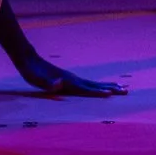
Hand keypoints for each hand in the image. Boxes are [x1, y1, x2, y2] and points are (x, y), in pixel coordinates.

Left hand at [11, 53, 128, 97]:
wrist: (29, 59)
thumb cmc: (32, 73)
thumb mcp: (37, 80)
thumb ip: (48, 84)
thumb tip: (59, 84)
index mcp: (68, 81)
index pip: (86, 89)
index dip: (98, 92)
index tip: (111, 94)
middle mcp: (73, 79)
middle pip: (96, 85)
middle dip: (111, 88)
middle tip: (126, 91)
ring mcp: (72, 78)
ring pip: (94, 83)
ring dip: (108, 86)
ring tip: (121, 88)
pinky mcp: (69, 78)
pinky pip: (88, 83)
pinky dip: (99, 86)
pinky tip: (102, 87)